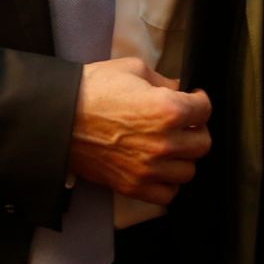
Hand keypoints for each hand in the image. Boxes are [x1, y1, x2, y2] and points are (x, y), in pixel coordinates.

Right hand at [68, 57, 211, 205]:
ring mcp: (149, 168)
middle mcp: (163, 142)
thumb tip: (178, 88)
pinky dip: (167, 183)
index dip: (200, 101)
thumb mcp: (132, 69)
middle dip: (196, 130)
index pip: (204, 110)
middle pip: (203, 144)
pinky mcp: (133, 185)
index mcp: (167, 109)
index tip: (195, 101)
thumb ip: (162, 80)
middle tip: (185, 123)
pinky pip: (168, 194)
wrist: (58, 117)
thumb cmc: (92, 90)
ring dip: (183, 157)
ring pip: (188, 171)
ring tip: (170, 146)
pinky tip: (159, 168)